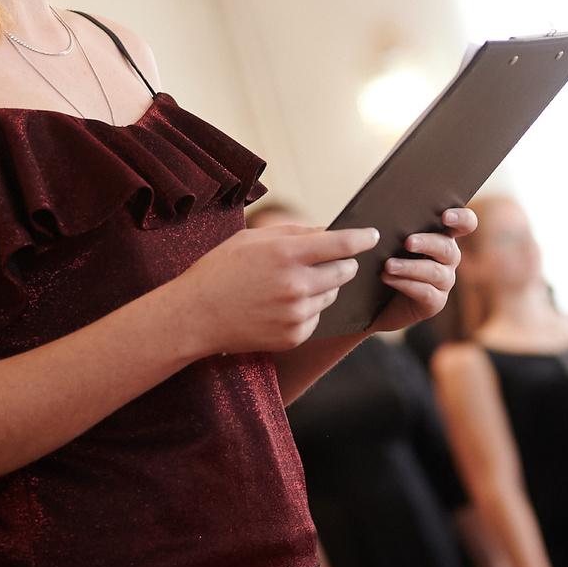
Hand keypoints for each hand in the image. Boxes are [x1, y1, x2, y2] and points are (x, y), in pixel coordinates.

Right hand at [173, 225, 374, 354]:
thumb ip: (295, 233)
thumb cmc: (221, 270)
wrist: (195, 316)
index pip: (341, 243)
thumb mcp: (253, 239)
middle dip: (342, 263)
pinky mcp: (295, 335)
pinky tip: (282, 305)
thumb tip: (331, 231)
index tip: (372, 235)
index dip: (362, 238)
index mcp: (286, 254)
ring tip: (291, 283)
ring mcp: (296, 314)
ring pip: (332, 294)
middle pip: (345, 271)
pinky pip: (318, 317)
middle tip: (326, 260)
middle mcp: (296, 285)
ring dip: (323, 286)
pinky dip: (309, 309)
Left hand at [371, 208, 475, 333]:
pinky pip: (425, 292)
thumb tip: (382, 199)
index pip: (465, 223)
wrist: (375, 299)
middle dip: (428, 243)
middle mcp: (448, 258)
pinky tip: (387, 278)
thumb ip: (393, 220)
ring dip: (410, 267)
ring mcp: (444, 282)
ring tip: (388, 265)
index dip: (461, 218)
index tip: (445, 216)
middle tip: (408, 242)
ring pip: (435, 272)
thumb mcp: (388, 238)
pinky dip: (405, 284)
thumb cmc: (383, 259)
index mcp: (442, 236)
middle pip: (447, 248)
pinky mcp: (435, 302)